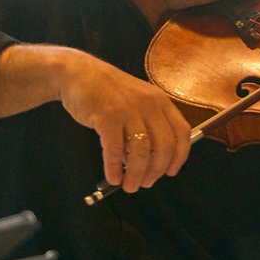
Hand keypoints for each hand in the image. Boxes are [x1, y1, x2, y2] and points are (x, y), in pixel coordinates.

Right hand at [56, 52, 192, 191]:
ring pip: (142, 151)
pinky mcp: (107, 116)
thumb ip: (146, 126)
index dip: (179, 156)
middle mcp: (148, 104)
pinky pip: (115, 150)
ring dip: (136, 174)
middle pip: (164, 145)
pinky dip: (114, 168)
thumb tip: (149, 163)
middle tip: (146, 183)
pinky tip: (112, 178)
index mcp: (160, 101)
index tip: (171, 172)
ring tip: (129, 186)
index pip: (181, 132)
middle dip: (156, 170)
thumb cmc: (107, 92)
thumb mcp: (136, 101)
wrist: (77, 73)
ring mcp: (128, 110)